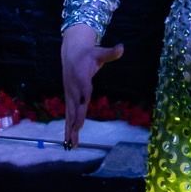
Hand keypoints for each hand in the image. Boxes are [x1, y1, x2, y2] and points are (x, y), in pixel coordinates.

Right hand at [61, 23, 123, 147]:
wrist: (70, 53)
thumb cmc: (88, 54)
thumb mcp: (99, 52)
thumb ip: (110, 53)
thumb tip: (122, 47)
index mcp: (81, 77)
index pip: (84, 89)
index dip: (84, 98)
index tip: (84, 106)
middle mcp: (74, 88)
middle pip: (75, 106)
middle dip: (75, 120)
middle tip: (77, 133)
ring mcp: (70, 95)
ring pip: (70, 114)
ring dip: (69, 130)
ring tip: (70, 144)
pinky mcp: (69, 99)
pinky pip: (69, 115)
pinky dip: (68, 128)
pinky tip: (68, 140)